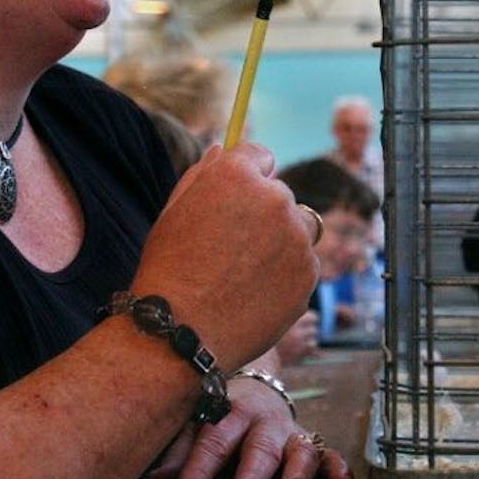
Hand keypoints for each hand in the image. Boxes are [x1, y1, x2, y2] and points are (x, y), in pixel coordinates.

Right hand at [134, 142, 318, 370]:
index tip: (236, 199)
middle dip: (261, 213)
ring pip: (296, 228)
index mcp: (237, 174)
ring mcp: (296, 236)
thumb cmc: (169, 269)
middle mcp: (274, 197)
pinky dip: (285, 273)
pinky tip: (255, 292)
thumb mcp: (174, 212)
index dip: (247, 176)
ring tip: (244, 272)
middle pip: (279, 194)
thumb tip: (224, 148)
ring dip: (280, 241)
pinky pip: (303, 262)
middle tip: (230, 248)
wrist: (182, 330)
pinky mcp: (309, 271)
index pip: (259, 154)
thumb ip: (203, 174)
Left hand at [144, 373, 353, 478]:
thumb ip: (177, 449)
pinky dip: (337, 468)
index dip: (198, 465)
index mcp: (229, 409)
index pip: (212, 438)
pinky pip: (329, 454)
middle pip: (258, 446)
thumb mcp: (195, 421)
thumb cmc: (219, 410)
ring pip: (298, 449)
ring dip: (296, 471)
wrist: (255, 382)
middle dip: (252, 470)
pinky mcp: (311, 442)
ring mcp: (290, 431)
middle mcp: (263, 420)